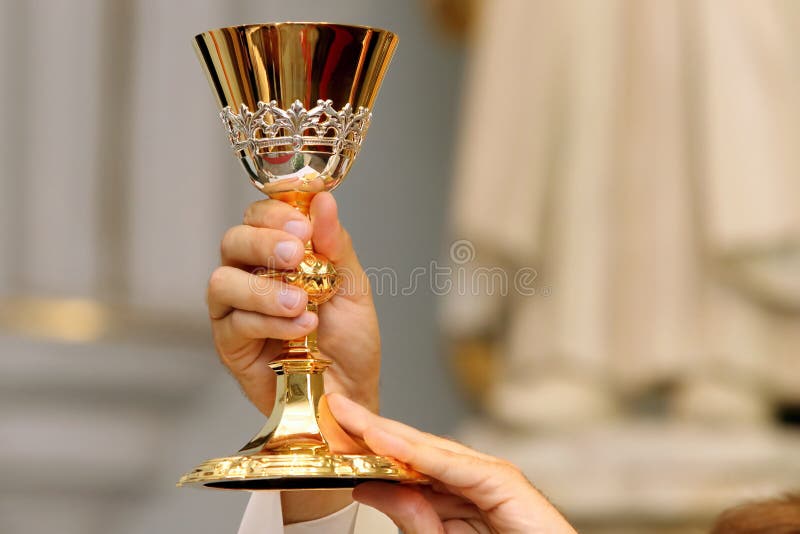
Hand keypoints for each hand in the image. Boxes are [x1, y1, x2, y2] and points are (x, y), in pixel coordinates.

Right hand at [206, 191, 380, 414]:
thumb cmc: (349, 341)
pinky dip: (269, 323)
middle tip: (295, 255)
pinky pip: (234, 324)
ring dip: (264, 289)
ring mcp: (236, 311)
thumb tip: (323, 202)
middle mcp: (250, 276)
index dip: (274, 214)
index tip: (302, 225)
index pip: (259, 216)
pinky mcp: (230, 346)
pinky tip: (301, 328)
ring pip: (223, 282)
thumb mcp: (352, 286)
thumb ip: (335, 245)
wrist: (350, 392)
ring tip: (301, 302)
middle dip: (263, 243)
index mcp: (277, 255)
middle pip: (233, 241)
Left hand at [327, 393, 577, 533]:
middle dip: (371, 428)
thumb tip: (369, 485)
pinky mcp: (505, 482)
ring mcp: (489, 475)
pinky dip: (419, 454)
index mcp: (452, 492)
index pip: (403, 462)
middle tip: (334, 407)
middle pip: (412, 447)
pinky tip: (387, 443)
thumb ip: (411, 515)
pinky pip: (454, 466)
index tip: (332, 429)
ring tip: (350, 419)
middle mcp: (469, 477)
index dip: (367, 443)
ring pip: (429, 450)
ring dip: (387, 434)